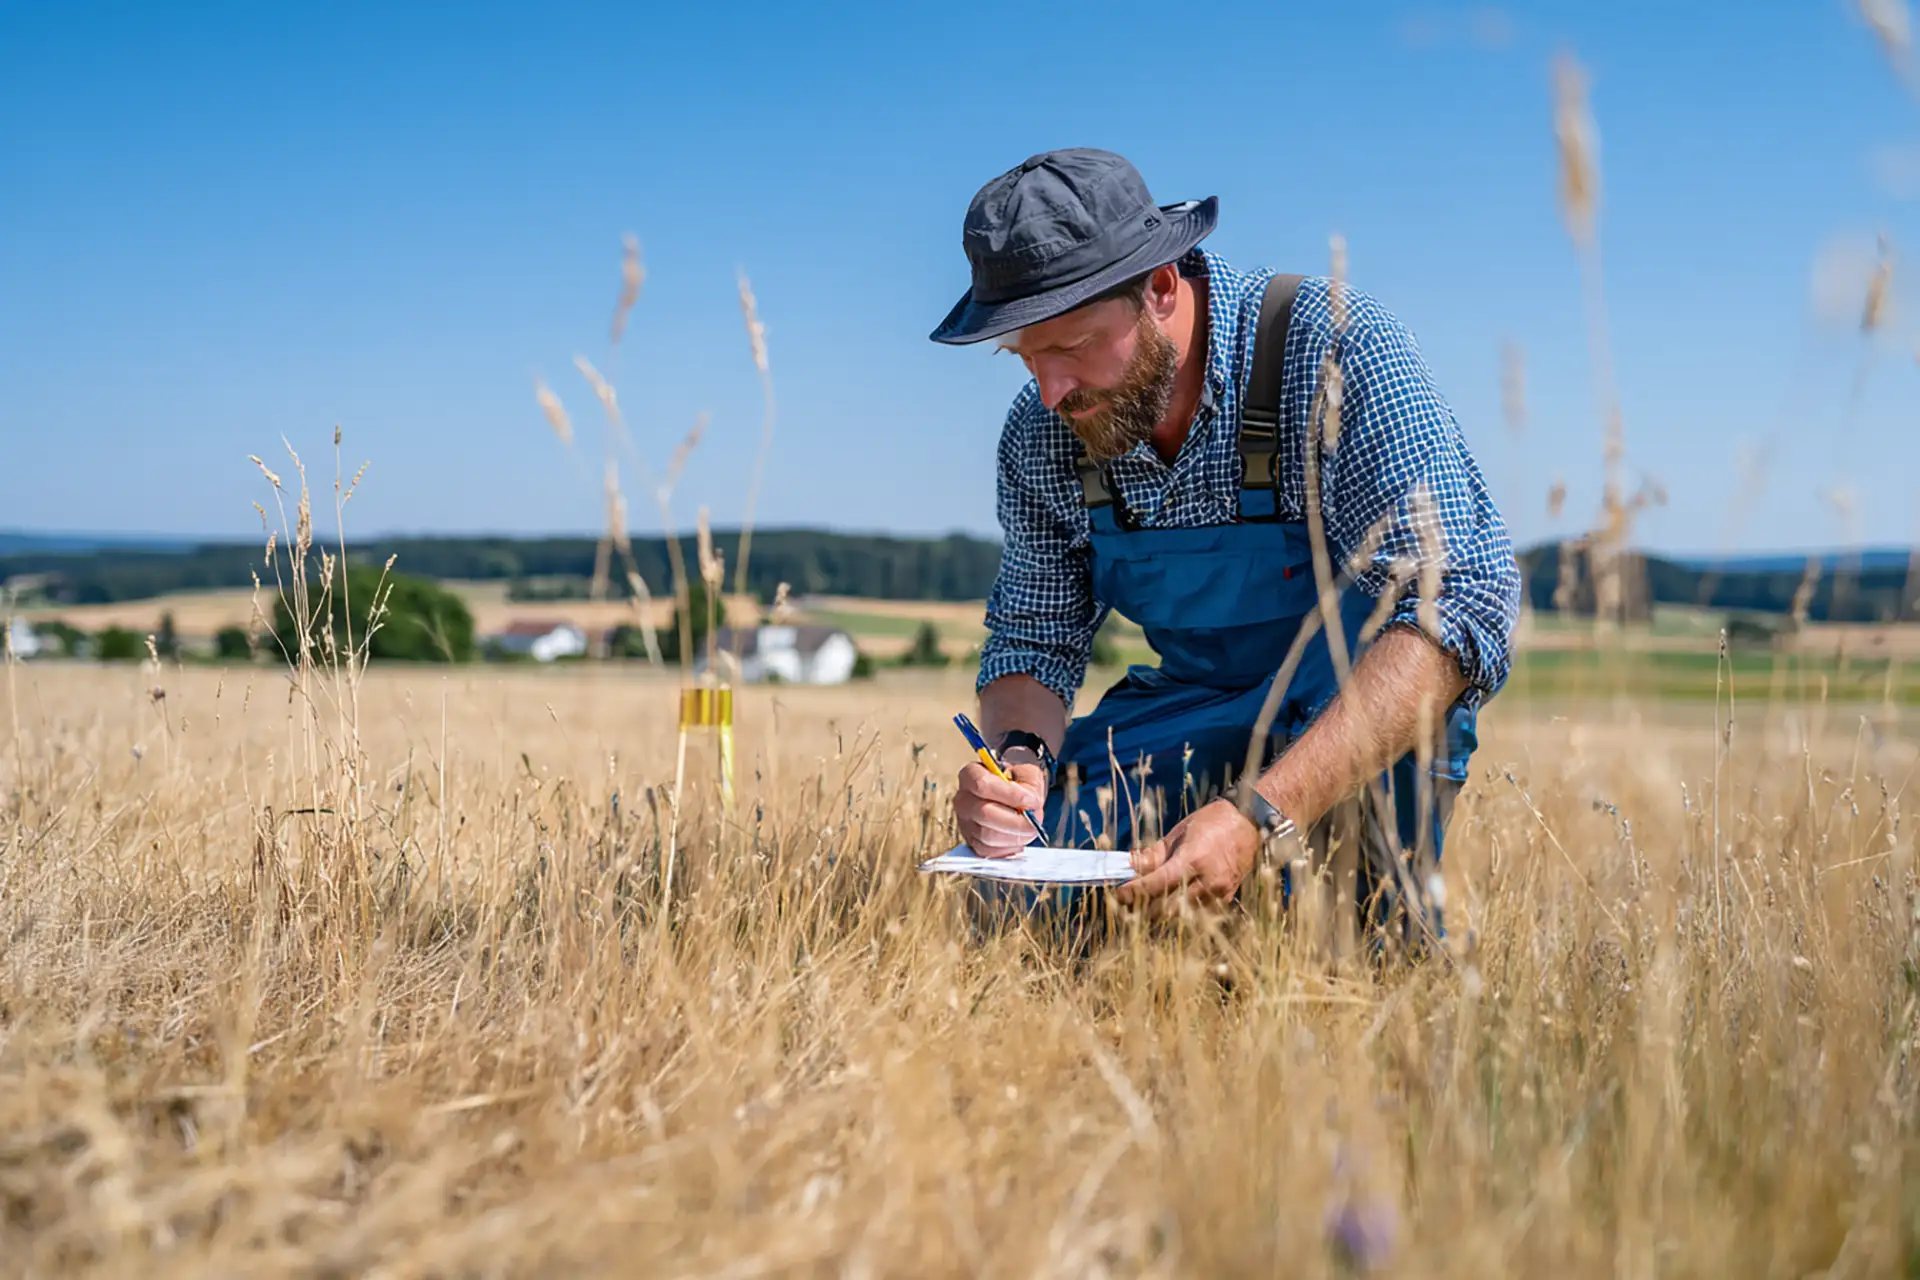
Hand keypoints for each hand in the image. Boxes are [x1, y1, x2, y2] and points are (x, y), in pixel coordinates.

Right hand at [954, 760, 1047, 858]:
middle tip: (1033, 823)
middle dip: (1014, 821)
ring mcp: (964, 823)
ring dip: (1013, 836)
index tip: (1029, 801)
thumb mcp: (1027, 774)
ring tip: (1028, 830)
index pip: (982, 785)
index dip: (1008, 795)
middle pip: (984, 814)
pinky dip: (1007, 848)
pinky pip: (988, 851)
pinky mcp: (971, 842)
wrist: (1012, 797)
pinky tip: (1018, 838)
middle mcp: (963, 799)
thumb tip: (1029, 803)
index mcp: (971, 775)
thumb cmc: (1017, 783)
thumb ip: (1029, 785)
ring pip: (986, 835)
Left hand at [1114, 798, 1259, 917]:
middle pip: (1168, 907)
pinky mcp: (1227, 898)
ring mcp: (1220, 892)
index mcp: (1193, 859)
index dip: (1134, 891)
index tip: (1119, 894)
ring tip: (1145, 906)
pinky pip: (1199, 913)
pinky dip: (1182, 911)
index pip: (1157, 884)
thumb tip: (1129, 867)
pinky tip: (1170, 904)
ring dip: (1161, 913)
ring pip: (1183, 915)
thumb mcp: (1178, 834)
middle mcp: (1208, 880)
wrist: (1248, 822)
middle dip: (1144, 908)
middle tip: (1128, 905)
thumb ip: (1154, 855)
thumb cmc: (1211, 822)